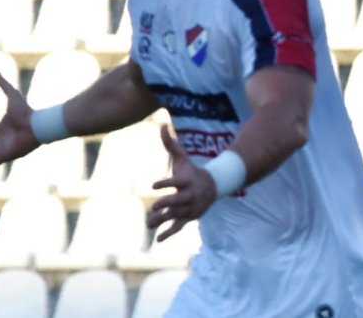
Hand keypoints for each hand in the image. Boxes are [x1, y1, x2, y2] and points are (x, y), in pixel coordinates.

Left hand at [149, 126, 216, 241]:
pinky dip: (169, 233)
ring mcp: (189, 208)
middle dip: (167, 204)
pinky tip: (158, 239)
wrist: (213, 186)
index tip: (152, 185)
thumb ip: (170, 143)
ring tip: (148, 223)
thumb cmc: (191, 171)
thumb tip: (162, 124)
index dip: (165, 183)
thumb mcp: (182, 158)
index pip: (176, 182)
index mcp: (187, 180)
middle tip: (154, 207)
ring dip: (163, 220)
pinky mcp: (188, 217)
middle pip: (178, 201)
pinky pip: (179, 227)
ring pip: (176, 215)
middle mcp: (189, 195)